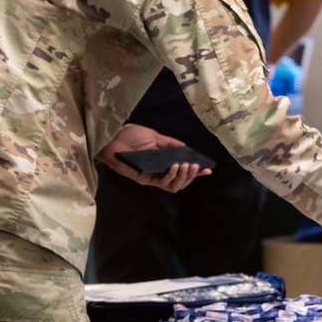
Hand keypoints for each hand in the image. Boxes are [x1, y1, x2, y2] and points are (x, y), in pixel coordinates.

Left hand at [96, 124, 211, 192]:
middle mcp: (159, 170)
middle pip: (180, 181)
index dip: (195, 172)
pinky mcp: (145, 179)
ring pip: (173, 186)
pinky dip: (171, 176)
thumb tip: (186, 148)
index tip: (208, 170)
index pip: (182, 169)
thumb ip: (170, 144)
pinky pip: (162, 183)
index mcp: (163, 161)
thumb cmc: (130, 136)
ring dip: (183, 177)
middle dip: (191, 175)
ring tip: (187, 167)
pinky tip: (175, 167)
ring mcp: (152, 176)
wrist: (113, 138)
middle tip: (196, 166)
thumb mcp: (154, 137)